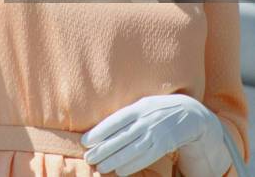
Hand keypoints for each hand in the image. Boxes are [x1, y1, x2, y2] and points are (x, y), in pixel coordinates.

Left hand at [81, 94, 230, 175]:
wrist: (189, 113)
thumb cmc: (159, 108)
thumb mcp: (143, 104)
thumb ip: (127, 114)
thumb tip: (104, 125)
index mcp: (139, 107)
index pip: (115, 120)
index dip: (100, 131)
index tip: (85, 140)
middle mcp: (146, 119)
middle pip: (121, 136)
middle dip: (103, 148)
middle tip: (88, 157)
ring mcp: (156, 133)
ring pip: (132, 149)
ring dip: (115, 160)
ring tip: (100, 167)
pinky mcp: (164, 145)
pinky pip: (146, 157)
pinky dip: (132, 165)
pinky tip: (120, 171)